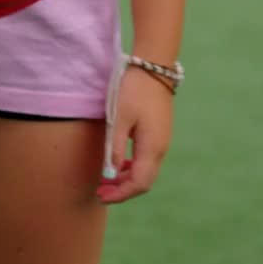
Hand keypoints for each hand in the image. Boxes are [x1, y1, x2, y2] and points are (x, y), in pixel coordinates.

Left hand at [96, 66, 173, 204]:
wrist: (154, 67)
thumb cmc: (135, 90)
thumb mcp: (120, 117)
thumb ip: (115, 146)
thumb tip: (110, 172)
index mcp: (152, 148)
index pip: (138, 183)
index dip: (120, 194)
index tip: (101, 196)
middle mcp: (160, 149)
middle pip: (143, 181)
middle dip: (122, 190)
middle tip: (100, 192)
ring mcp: (161, 141)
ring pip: (145, 171)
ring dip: (126, 179)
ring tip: (106, 180)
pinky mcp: (159, 134)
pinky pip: (146, 159)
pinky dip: (132, 167)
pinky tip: (118, 163)